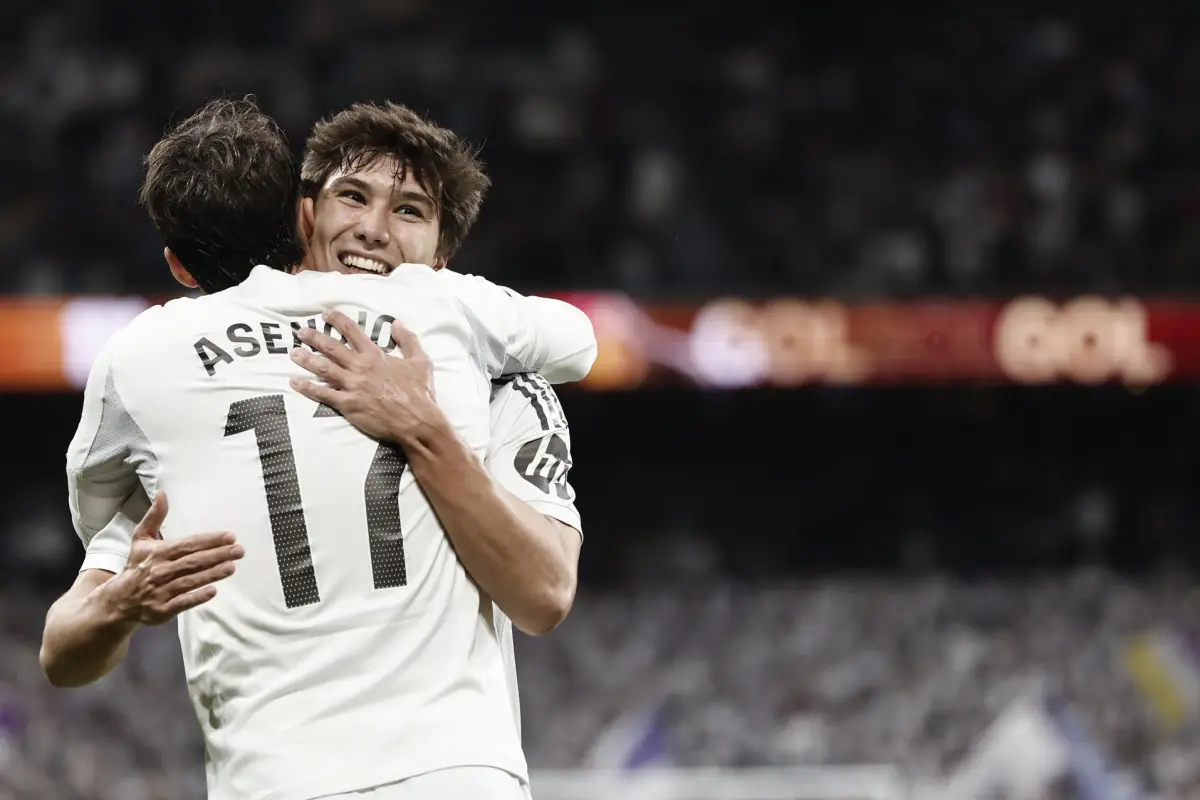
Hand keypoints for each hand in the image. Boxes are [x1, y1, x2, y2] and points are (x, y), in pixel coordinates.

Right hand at [103, 492, 243, 625]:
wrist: (119, 600)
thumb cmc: (137, 565)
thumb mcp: (141, 539)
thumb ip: (154, 517)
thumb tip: (162, 493)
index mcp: (157, 553)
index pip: (187, 545)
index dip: (209, 540)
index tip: (230, 536)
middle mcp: (159, 571)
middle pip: (192, 562)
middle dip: (217, 555)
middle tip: (239, 551)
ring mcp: (160, 592)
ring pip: (190, 581)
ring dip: (212, 574)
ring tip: (232, 567)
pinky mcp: (162, 610)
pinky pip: (182, 603)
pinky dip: (197, 597)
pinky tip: (213, 591)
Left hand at [290, 310, 444, 445]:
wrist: (417, 421)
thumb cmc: (420, 392)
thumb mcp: (421, 361)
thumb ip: (408, 340)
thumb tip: (397, 323)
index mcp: (376, 356)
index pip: (353, 332)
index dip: (338, 320)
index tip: (326, 313)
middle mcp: (360, 368)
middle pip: (332, 348)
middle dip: (315, 338)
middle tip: (301, 331)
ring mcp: (352, 386)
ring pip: (324, 368)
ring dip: (306, 359)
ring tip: (294, 353)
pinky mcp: (348, 405)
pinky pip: (324, 394)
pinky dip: (308, 388)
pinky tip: (295, 382)